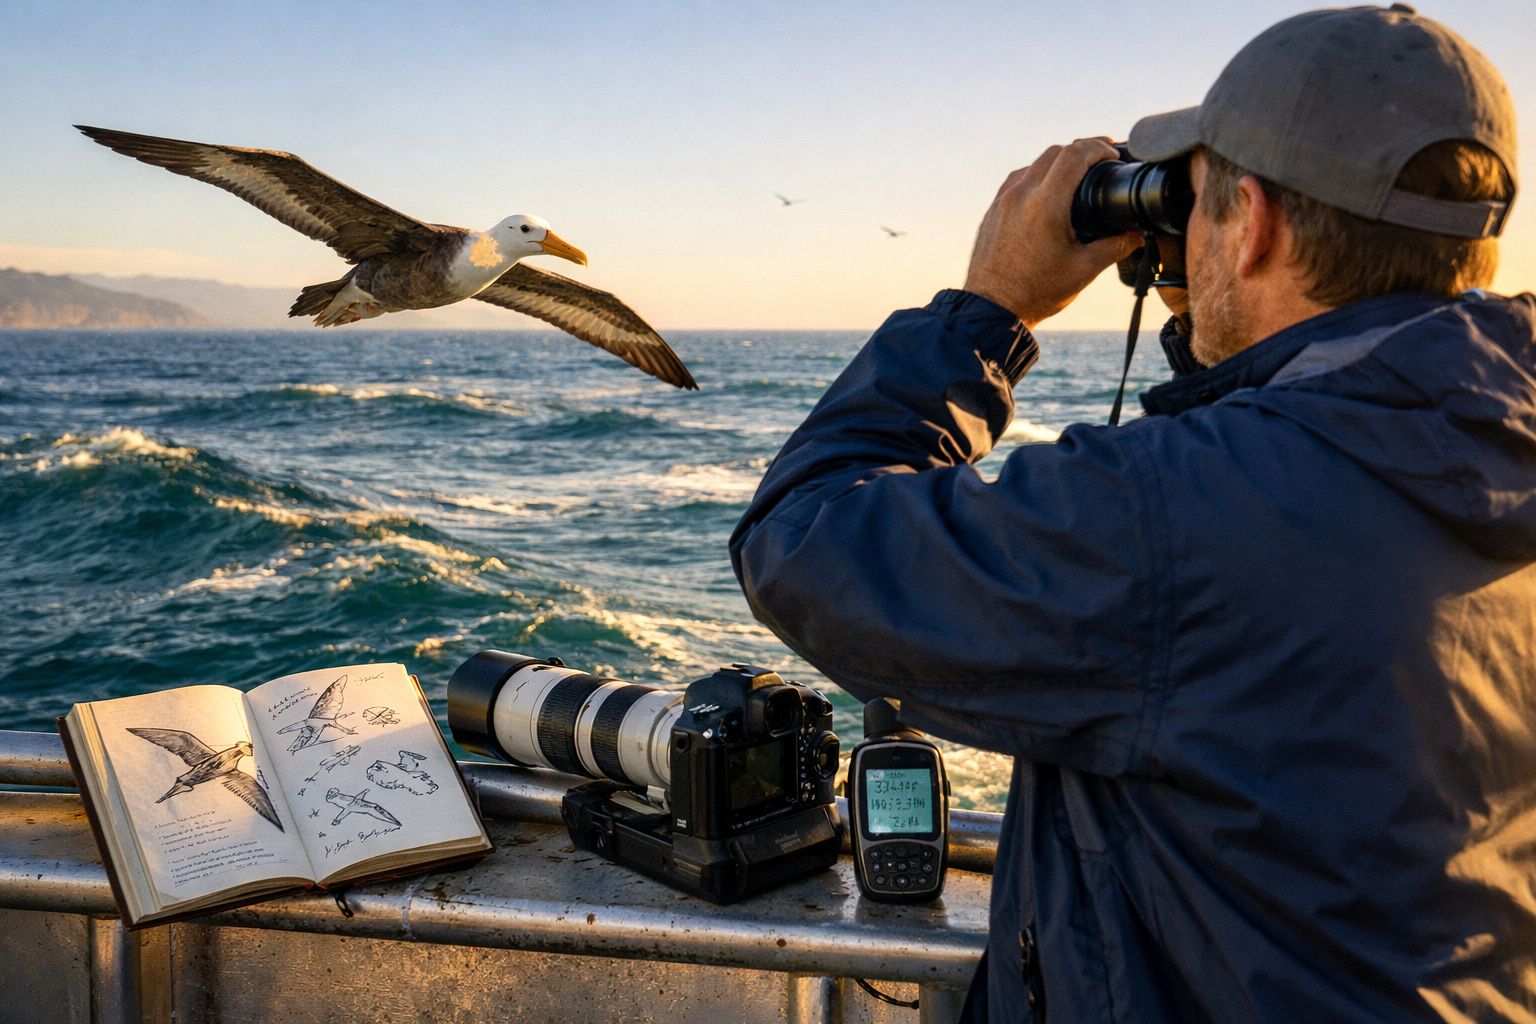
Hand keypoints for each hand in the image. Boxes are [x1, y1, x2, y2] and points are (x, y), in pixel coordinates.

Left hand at [964, 138, 1142, 327]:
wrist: (991, 311)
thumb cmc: (1036, 293)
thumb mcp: (1085, 270)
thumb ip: (1117, 246)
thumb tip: (1138, 233)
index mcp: (1045, 203)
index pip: (1075, 154)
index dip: (1100, 147)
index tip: (1114, 155)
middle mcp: (1020, 194)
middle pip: (1055, 152)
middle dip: (1082, 150)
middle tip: (1102, 160)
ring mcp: (1002, 201)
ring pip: (1034, 164)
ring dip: (1058, 163)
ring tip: (1078, 176)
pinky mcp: (992, 211)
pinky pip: (1017, 181)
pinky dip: (1038, 177)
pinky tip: (1050, 193)